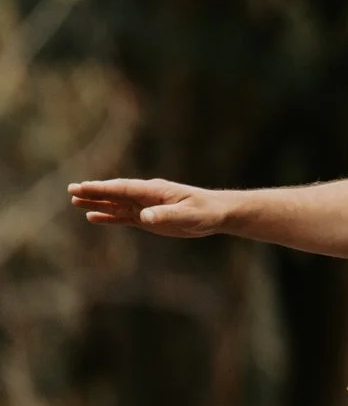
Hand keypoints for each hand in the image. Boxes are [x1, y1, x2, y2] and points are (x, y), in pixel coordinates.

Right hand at [69, 178, 227, 236]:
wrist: (218, 214)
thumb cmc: (206, 211)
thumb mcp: (188, 215)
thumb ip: (166, 215)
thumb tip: (144, 217)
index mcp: (155, 191)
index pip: (124, 188)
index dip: (103, 188)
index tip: (84, 187)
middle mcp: (147, 197)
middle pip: (115, 193)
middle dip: (94, 192)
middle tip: (71, 190)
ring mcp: (146, 207)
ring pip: (116, 204)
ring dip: (96, 203)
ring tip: (74, 201)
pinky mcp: (148, 218)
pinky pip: (123, 217)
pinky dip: (108, 216)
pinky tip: (92, 217)